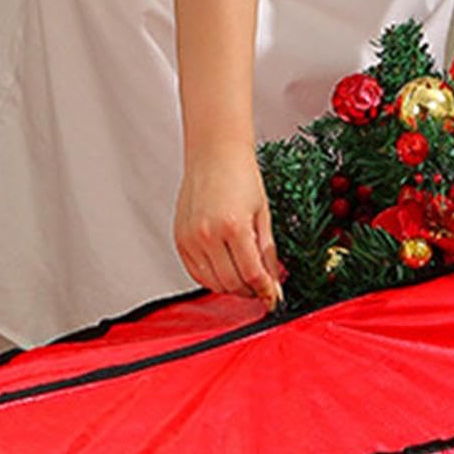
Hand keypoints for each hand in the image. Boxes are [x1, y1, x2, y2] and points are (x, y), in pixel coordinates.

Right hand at [174, 143, 282, 307]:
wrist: (214, 155)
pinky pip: (197, 274)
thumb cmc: (241, 178)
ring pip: (213, 283)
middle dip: (250, 291)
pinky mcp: (180, 240)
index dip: (266, 291)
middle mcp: (208, 234)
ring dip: (232, 287)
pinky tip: (225, 269)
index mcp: (233, 226)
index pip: (252, 274)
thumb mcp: (263, 215)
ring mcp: (190, 239)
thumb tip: (274, 284)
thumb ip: (268, 253)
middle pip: (232, 283)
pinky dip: (212, 279)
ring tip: (244, 277)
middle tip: (261, 288)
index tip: (274, 299)